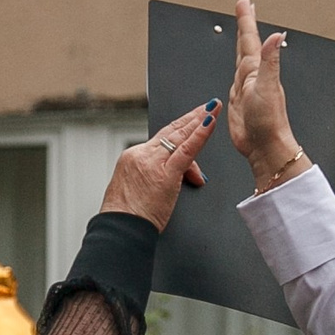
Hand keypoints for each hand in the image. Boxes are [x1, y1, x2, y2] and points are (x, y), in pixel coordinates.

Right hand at [103, 100, 217, 230]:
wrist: (121, 228)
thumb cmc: (128, 217)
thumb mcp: (137, 191)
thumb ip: (158, 177)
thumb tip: (186, 177)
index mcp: (132, 157)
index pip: (160, 140)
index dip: (180, 130)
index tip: (190, 120)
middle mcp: (141, 155)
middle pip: (171, 132)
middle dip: (191, 118)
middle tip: (207, 106)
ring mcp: (153, 162)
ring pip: (180, 136)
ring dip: (199, 121)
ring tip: (213, 110)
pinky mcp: (166, 173)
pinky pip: (187, 149)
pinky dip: (201, 135)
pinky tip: (210, 123)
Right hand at [229, 0, 305, 190]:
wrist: (264, 147)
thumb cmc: (268, 122)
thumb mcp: (268, 86)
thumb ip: (270, 60)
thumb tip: (278, 35)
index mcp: (257, 70)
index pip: (250, 39)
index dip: (246, 20)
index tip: (245, 1)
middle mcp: (252, 76)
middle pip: (246, 44)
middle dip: (245, 24)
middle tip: (244, 5)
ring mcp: (246, 88)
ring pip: (241, 58)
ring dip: (241, 42)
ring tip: (242, 28)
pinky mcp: (239, 101)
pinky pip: (235, 77)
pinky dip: (236, 65)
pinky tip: (239, 65)